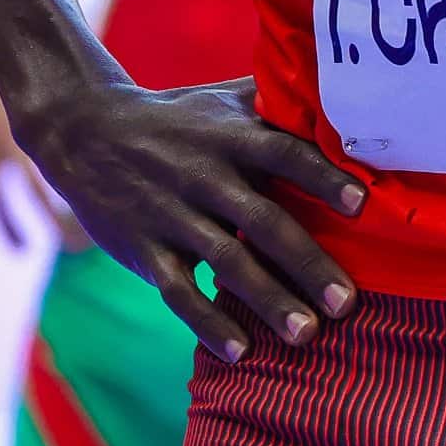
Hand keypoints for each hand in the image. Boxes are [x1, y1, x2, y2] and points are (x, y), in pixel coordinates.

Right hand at [21, 76, 365, 360]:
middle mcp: (202, 174)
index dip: (320, 176)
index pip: (282, 152)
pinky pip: (177, 291)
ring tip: (306, 335)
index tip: (361, 203)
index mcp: (229, 135)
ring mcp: (170, 214)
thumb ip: (276, 99)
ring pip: (224, 262)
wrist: (84, 132)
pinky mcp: (143, 249)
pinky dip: (208, 323)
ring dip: (267, 300)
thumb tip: (344, 94)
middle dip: (306, 263)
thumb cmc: (175, 118)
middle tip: (347, 303)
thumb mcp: (220, 98)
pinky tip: (241, 352)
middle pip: (262, 221)